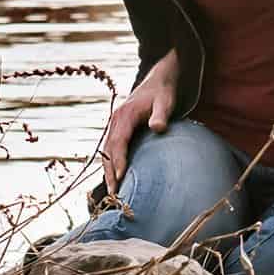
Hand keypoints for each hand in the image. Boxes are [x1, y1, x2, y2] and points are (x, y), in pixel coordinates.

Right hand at [101, 50, 178, 193]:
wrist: (158, 80)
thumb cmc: (163, 92)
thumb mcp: (166, 101)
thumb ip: (162, 114)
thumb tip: (158, 128)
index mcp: (125, 115)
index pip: (118, 142)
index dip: (117, 160)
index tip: (119, 178)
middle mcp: (115, 121)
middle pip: (108, 150)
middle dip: (109, 172)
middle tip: (114, 194)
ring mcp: (114, 125)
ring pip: (106, 152)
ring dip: (108, 171)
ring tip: (113, 192)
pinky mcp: (118, 130)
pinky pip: (111, 150)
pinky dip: (111, 164)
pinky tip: (115, 179)